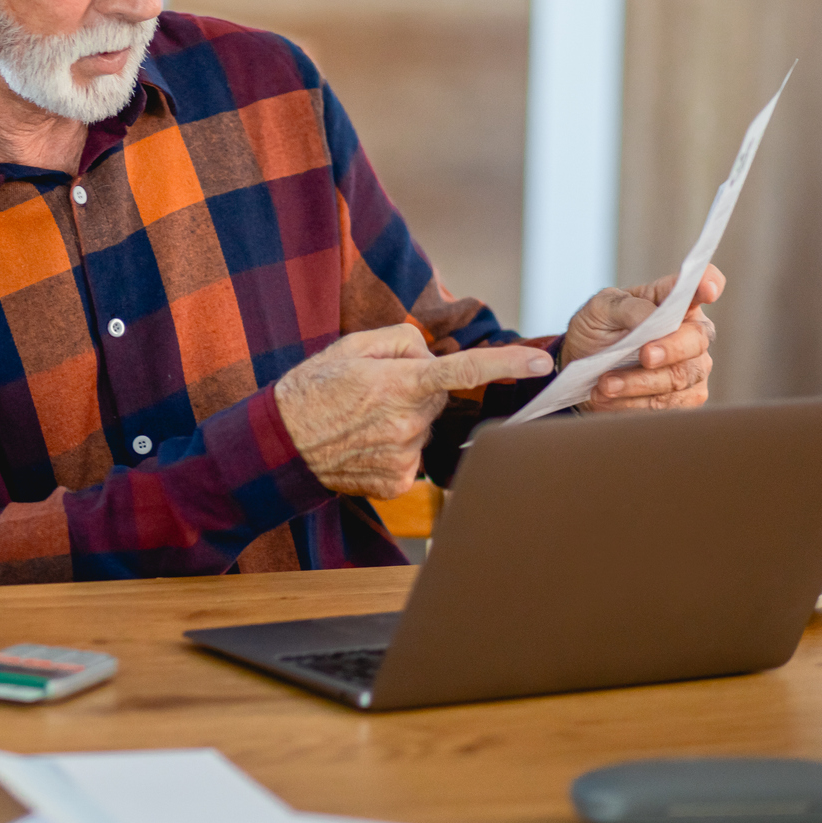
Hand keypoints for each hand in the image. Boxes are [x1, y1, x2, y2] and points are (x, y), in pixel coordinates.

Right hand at [274, 324, 555, 498]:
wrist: (280, 444)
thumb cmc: (312, 389)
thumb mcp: (350, 346)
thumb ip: (400, 340)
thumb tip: (429, 355)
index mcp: (400, 382)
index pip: (464, 371)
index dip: (507, 364)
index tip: (541, 361)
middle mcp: (407, 421)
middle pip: (439, 398)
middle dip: (419, 390)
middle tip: (377, 390)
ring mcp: (404, 456)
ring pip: (425, 428)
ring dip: (405, 420)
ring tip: (363, 420)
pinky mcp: (397, 482)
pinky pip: (413, 457)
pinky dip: (395, 448)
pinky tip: (364, 445)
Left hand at [562, 264, 725, 411]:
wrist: (583, 368)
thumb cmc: (597, 330)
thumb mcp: (600, 309)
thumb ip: (627, 307)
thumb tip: (651, 316)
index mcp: (672, 300)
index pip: (701, 284)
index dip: (708, 284)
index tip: (708, 289)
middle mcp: (691, 332)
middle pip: (697, 339)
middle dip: (670, 349)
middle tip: (644, 356)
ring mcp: (693, 366)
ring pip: (679, 377)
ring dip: (639, 383)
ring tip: (605, 384)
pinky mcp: (685, 397)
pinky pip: (668, 404)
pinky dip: (635, 403)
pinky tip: (609, 398)